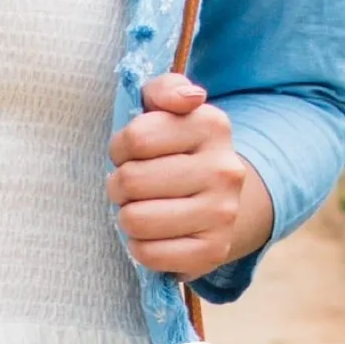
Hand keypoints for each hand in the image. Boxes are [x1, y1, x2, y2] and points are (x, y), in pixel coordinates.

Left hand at [109, 70, 270, 281]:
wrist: (219, 201)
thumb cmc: (176, 150)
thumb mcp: (167, 110)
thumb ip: (165, 89)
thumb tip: (188, 98)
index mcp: (212, 125)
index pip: (136, 138)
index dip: (120, 148)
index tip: (130, 154)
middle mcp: (224, 169)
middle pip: (131, 181)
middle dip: (119, 184)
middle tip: (132, 187)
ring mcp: (223, 213)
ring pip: (135, 219)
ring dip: (127, 216)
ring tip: (141, 208)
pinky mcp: (214, 251)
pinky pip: (149, 253)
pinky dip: (140, 246)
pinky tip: (153, 235)